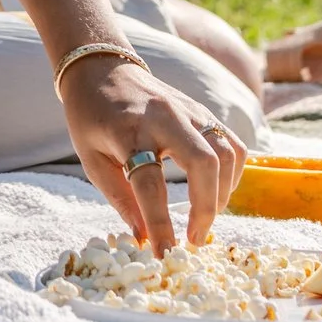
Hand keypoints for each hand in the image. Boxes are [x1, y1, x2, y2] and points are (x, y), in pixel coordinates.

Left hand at [58, 53, 244, 252]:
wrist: (101, 68)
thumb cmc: (90, 117)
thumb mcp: (90, 159)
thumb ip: (119, 198)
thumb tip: (144, 238)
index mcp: (128, 130)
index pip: (149, 182)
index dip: (159, 222)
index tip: (164, 253)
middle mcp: (163, 116)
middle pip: (204, 162)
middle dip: (206, 208)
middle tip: (194, 238)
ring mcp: (188, 109)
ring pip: (226, 152)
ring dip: (222, 193)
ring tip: (204, 217)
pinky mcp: (201, 109)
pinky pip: (231, 142)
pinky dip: (231, 172)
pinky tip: (215, 191)